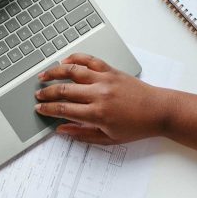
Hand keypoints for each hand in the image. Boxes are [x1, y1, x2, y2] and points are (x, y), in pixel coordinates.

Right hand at [35, 53, 173, 144]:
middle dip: (47, 92)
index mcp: (97, 113)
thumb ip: (82, 134)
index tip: (39, 109)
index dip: (48, 109)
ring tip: (43, 75)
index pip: (64, 109)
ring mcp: (105, 79)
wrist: (159, 111)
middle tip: (37, 95)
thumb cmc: (137, 126)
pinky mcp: (111, 70)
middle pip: (64, 90)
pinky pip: (89, 60)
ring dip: (55, 72)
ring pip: (73, 71)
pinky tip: (65, 61)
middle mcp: (99, 94)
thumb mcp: (109, 139)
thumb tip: (62, 130)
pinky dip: (76, 58)